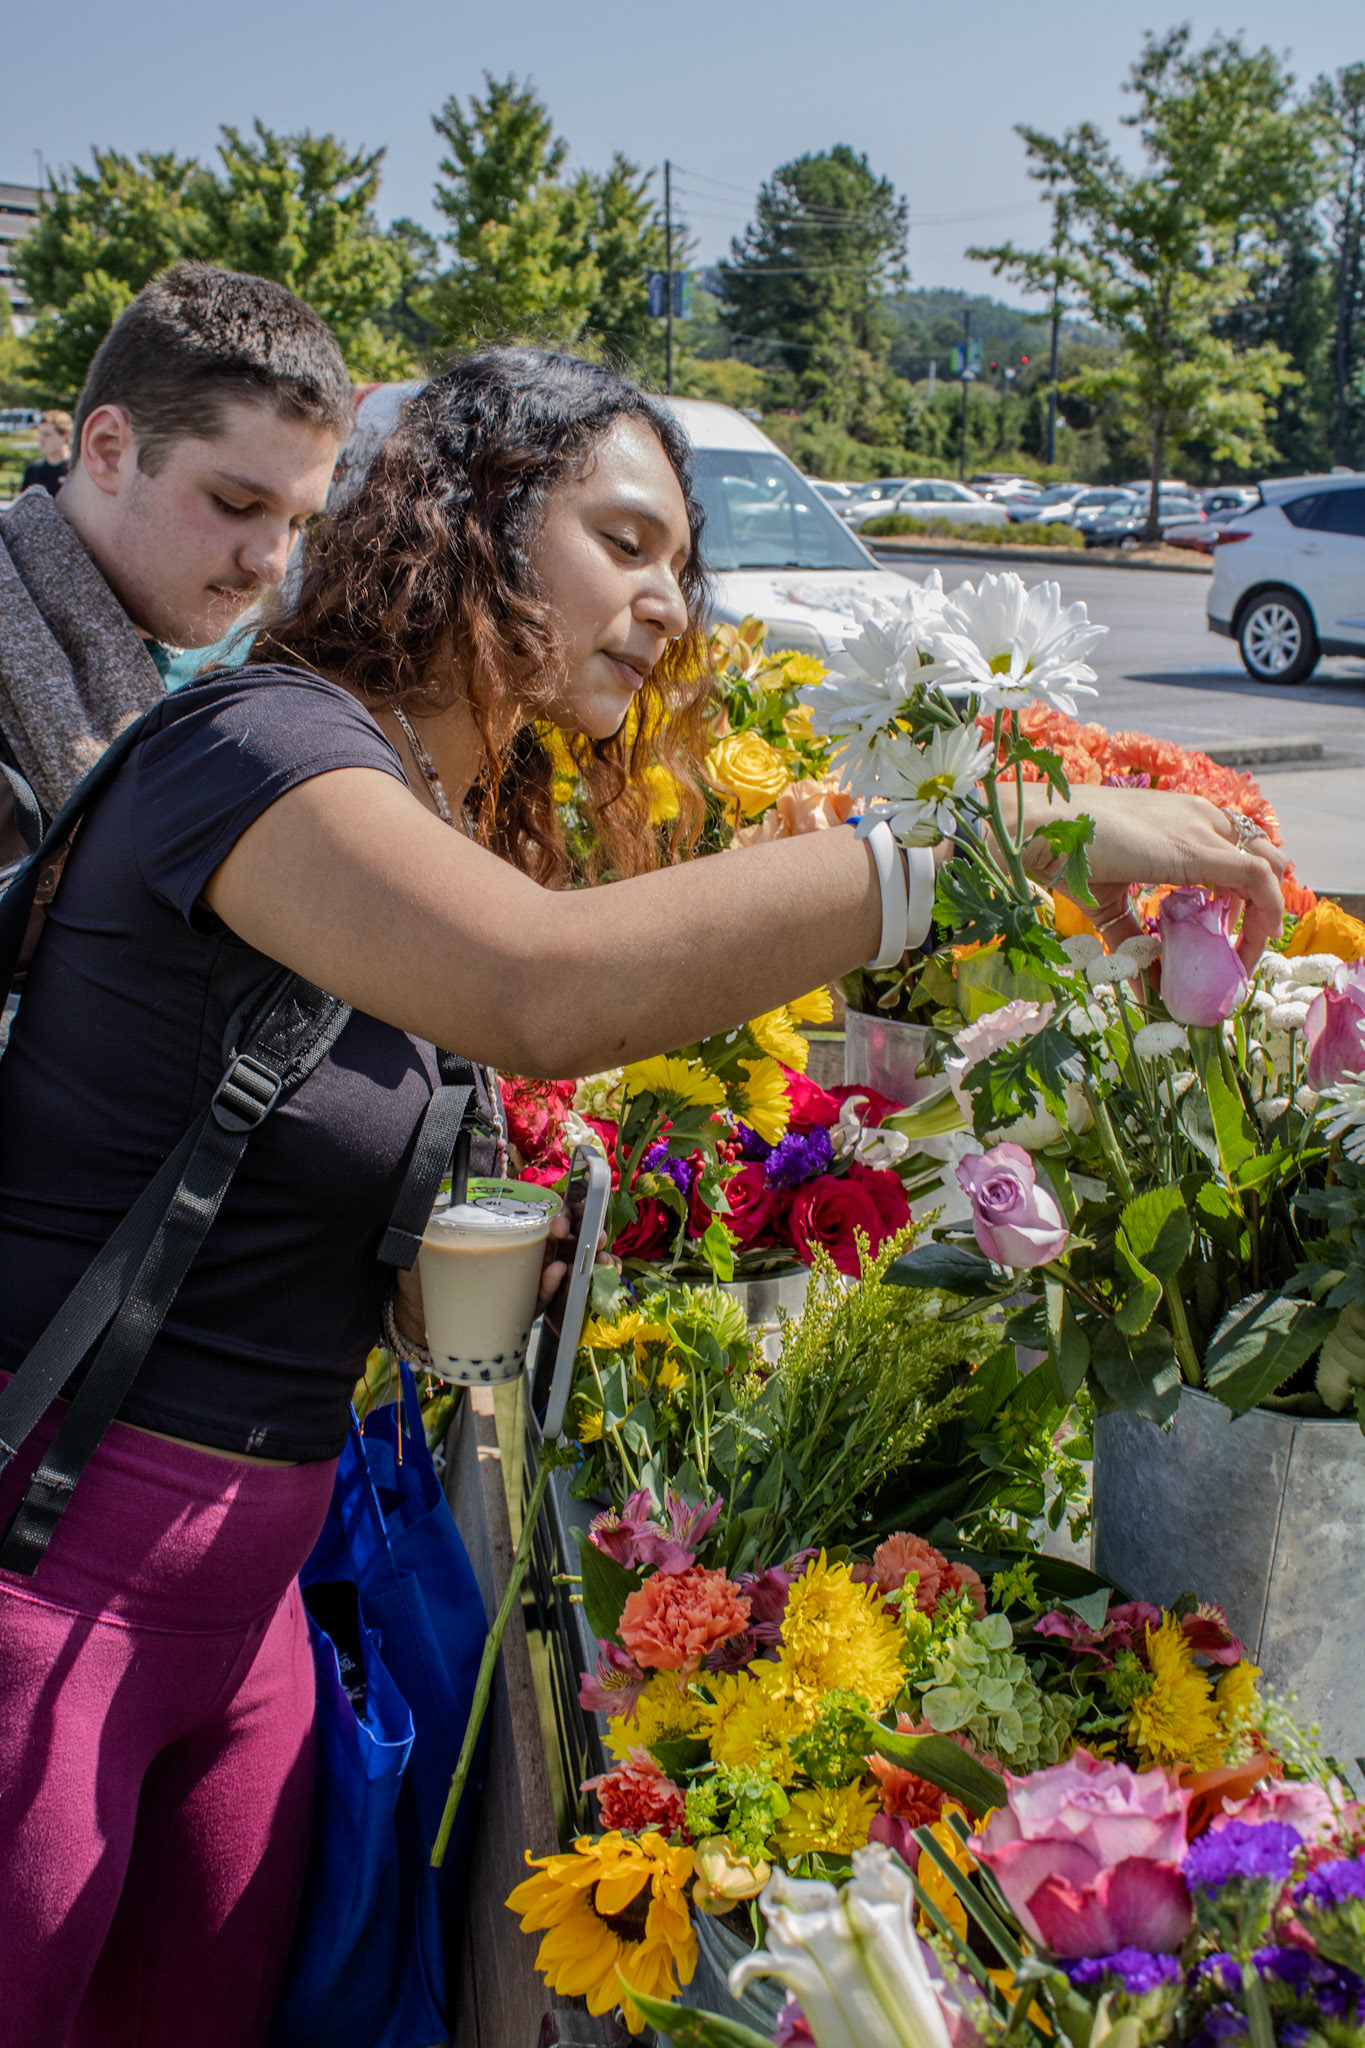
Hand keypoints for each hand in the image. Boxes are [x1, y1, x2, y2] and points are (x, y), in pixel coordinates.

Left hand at [393, 1208, 609, 1347]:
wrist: (411, 1322)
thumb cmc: (422, 1279)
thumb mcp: (425, 1244)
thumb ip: (430, 1219)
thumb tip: (429, 1192)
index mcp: (503, 1240)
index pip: (540, 1223)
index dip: (561, 1216)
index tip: (565, 1212)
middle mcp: (517, 1263)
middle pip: (558, 1245)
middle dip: (582, 1237)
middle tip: (589, 1230)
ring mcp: (518, 1289)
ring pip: (558, 1272)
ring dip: (577, 1261)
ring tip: (587, 1250)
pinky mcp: (514, 1315)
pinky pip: (539, 1301)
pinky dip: (551, 1287)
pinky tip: (559, 1271)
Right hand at [1016, 784, 1285, 966]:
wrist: (1038, 827)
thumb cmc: (1063, 853)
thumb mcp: (1106, 901)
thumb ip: (1131, 940)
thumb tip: (1146, 989)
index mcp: (1178, 819)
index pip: (1233, 849)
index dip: (1242, 892)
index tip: (1229, 932)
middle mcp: (1197, 816)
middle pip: (1259, 854)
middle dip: (1261, 903)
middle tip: (1240, 948)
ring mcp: (1200, 827)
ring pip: (1266, 864)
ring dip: (1266, 913)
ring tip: (1246, 955)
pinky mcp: (1196, 848)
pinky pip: (1256, 876)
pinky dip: (1267, 908)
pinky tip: (1256, 940)